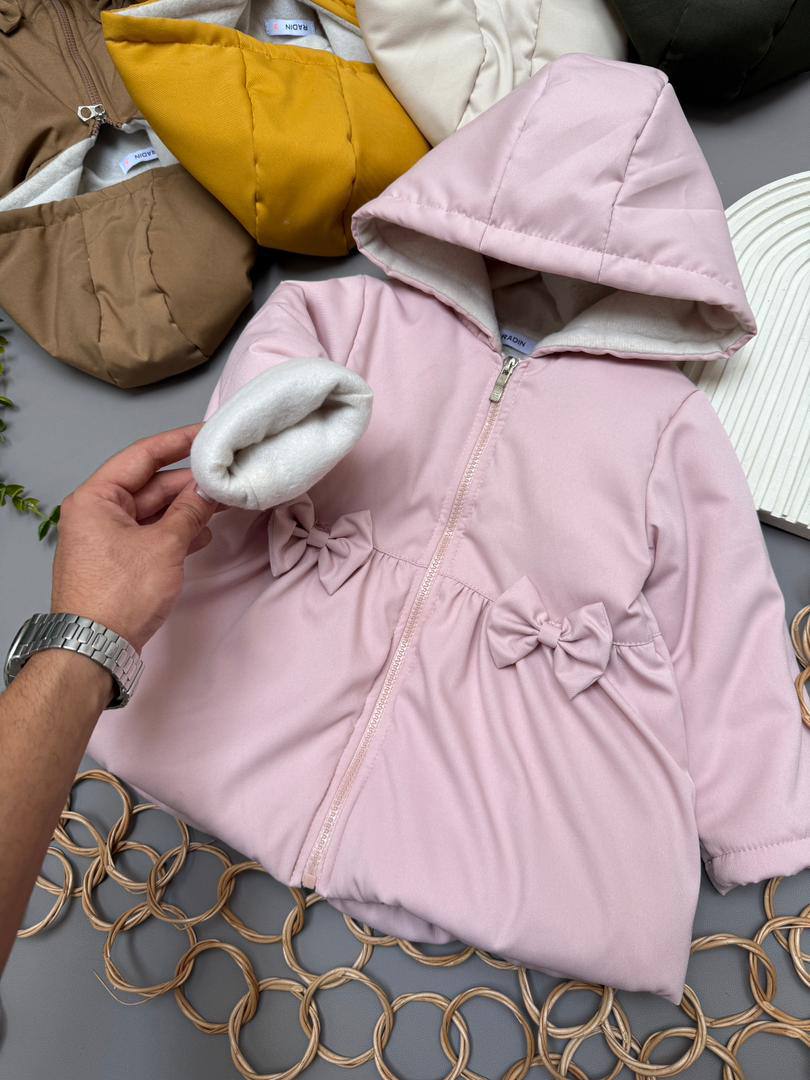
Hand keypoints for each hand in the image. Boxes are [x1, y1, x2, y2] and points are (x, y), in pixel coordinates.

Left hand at [50, 424, 217, 652]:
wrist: (94, 648)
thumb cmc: (120, 594)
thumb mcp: (164, 546)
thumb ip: (190, 511)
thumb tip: (209, 489)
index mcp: (96, 497)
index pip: (143, 456)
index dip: (179, 442)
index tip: (209, 434)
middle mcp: (97, 512)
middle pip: (150, 484)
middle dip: (189, 482)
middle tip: (227, 475)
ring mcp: (106, 537)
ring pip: (154, 511)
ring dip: (186, 509)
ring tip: (223, 504)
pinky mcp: (117, 560)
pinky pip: (151, 534)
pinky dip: (176, 532)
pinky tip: (202, 534)